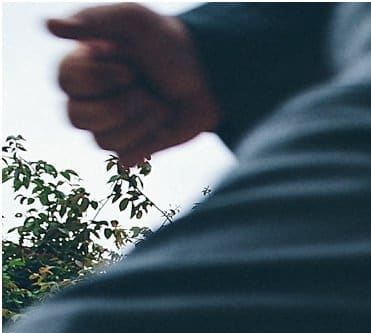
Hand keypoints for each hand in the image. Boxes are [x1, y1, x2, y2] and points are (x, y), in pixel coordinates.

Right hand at [49, 4, 217, 165]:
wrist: (207, 77)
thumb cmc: (165, 43)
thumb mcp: (132, 20)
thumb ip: (92, 20)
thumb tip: (48, 25)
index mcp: (79, 66)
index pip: (66, 82)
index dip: (99, 80)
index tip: (129, 68)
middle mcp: (86, 98)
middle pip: (76, 118)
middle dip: (119, 106)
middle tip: (144, 90)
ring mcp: (107, 125)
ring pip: (102, 141)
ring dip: (139, 122)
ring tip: (157, 104)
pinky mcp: (130, 147)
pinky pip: (125, 158)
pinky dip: (148, 142)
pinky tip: (160, 124)